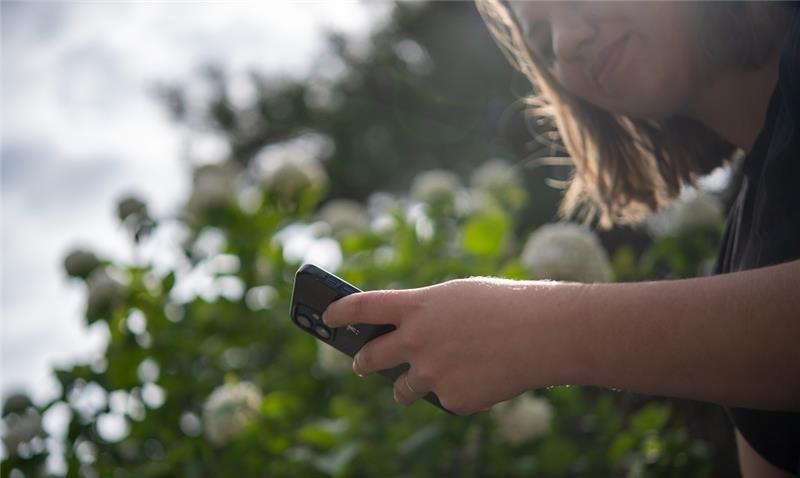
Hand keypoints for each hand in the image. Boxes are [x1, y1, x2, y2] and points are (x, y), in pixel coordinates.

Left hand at [322, 277, 577, 414]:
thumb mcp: (458, 297)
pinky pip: (442, 399)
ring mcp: (431, 373)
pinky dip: (456, 391)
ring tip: (431, 376)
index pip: (362, 307)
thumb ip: (426, 314)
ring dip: (409, 386)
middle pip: (370, 358)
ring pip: (401, 390)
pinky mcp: (451, 399)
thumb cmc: (504, 306)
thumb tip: (403, 337)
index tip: (328, 317)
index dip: (339, 312)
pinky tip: (481, 378)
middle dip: (363, 363)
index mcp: (417, 306)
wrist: (544, 334)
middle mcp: (415, 340)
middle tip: (362, 365)